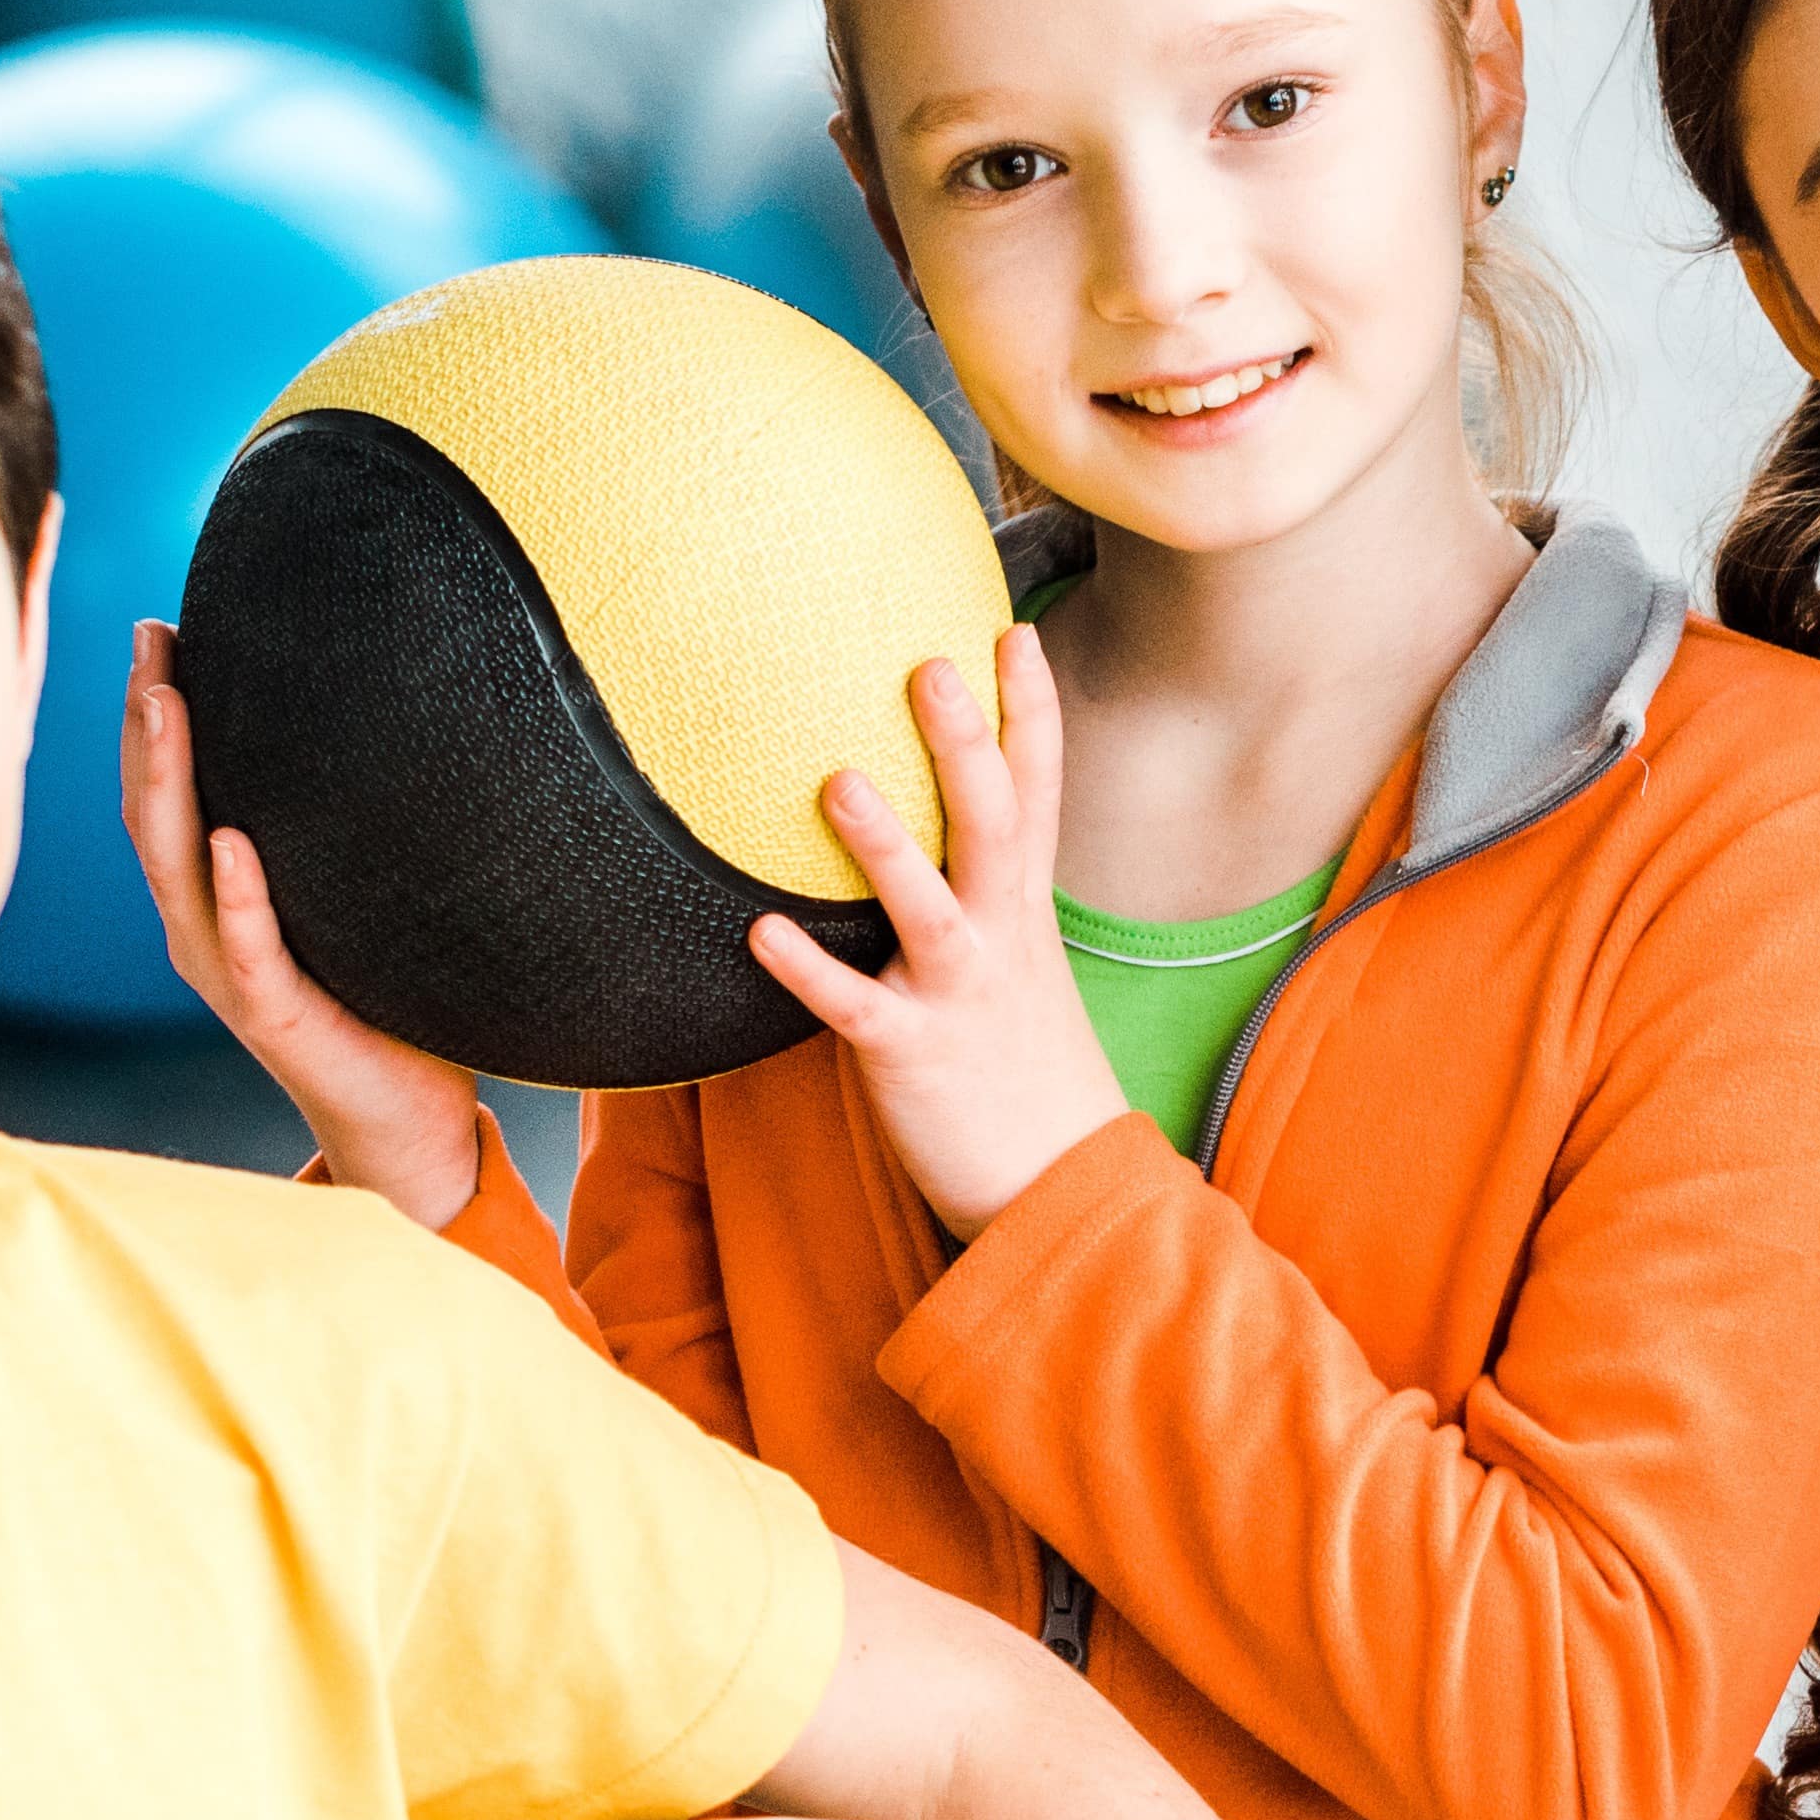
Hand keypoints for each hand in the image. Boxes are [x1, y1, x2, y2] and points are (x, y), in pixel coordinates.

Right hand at [120, 627, 488, 1226]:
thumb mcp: (353, 903)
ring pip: (178, 866)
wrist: (404, 1118)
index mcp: (216, 899)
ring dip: (170, 782)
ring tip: (166, 705)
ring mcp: (229, 972)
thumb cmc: (386, 1004)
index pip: (170, 791)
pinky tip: (231, 840)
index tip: (161, 632)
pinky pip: (249, 947)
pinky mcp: (274, 1015)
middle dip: (145, 723)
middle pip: (155, 811)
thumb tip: (383, 738)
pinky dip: (237, 893)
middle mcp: (205, 929)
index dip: (154, 714)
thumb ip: (342, 839)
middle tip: (150, 640)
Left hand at [746, 630, 1124, 1244]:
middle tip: (932, 664)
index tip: (1012, 631)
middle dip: (967, 744)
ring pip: (927, 907)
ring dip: (884, 844)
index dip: (1031, 713)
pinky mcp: (911, 1055)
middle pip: (993, 823)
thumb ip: (983, 899)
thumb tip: (941, 837)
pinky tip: (759, 932)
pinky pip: (854, 1007)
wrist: (1059, 1187)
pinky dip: (808, 969)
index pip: (1038, 794)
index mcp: (1024, 913)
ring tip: (836, 780)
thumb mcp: (1022, 970)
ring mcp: (958, 996)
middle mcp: (999, 941)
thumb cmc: (1025, 1072)